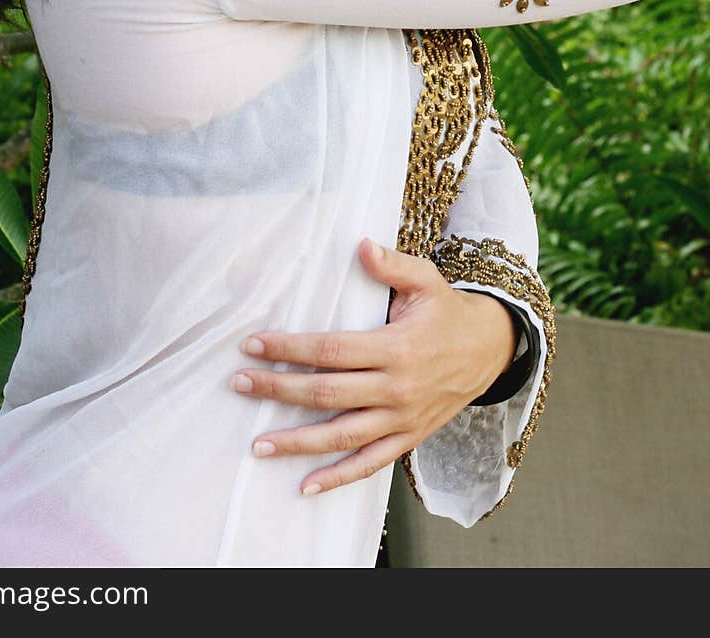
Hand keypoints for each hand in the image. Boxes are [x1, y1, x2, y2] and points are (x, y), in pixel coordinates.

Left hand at [229, 236, 516, 496]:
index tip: (253, 345)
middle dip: (279, 390)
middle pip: (327, 394)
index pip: (331, 351)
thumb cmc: (447, 311)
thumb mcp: (426, 280)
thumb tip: (360, 245)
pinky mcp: (408, 438)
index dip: (290, 349)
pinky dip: (337, 478)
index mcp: (396, 348)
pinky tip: (305, 485)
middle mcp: (396, 389)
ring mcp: (402, 419)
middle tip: (239, 384)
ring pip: (342, 436)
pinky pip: (369, 464)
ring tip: (257, 445)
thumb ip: (392, 265)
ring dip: (297, 443)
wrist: (490, 350)